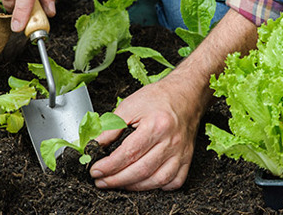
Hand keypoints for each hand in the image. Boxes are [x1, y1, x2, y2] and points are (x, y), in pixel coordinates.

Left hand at [90, 76, 204, 190]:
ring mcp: (181, 152)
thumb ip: (112, 126)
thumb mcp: (130, 105)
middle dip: (116, 180)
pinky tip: (144, 182)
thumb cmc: (158, 97)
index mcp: (156, 125)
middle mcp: (171, 141)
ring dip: (134, 186)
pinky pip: (174, 181)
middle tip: (101, 181)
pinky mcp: (187, 157)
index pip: (129, 153)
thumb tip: (96, 144)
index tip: (95, 170)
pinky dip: (158, 187)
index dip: (109, 166)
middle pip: (141, 170)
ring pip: (158, 180)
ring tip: (118, 183)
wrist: (185, 94)